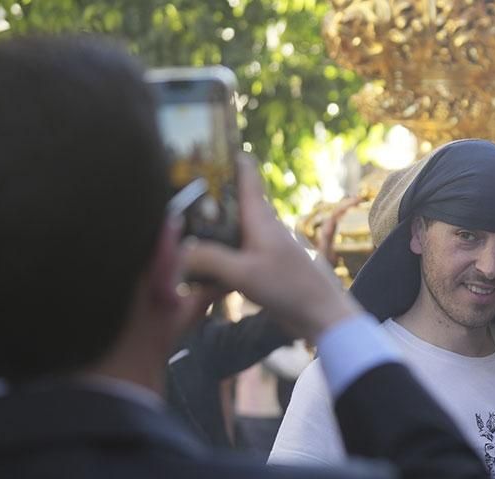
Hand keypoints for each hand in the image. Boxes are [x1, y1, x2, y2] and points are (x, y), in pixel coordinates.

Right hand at [183, 155, 360, 341]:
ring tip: (176, 233)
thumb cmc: (290, 288)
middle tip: (172, 194)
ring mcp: (263, 249)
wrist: (322, 317)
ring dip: (208, 232)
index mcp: (260, 218)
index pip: (246, 175)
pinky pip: (233, 257)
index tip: (204, 145)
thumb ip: (208, 258)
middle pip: (230, 203)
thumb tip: (175, 250)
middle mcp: (262, 227)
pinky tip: (195, 271)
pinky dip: (215, 259)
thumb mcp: (244, 273)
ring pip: (230, 232)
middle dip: (205, 199)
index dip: (228, 157)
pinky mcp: (263, 270)